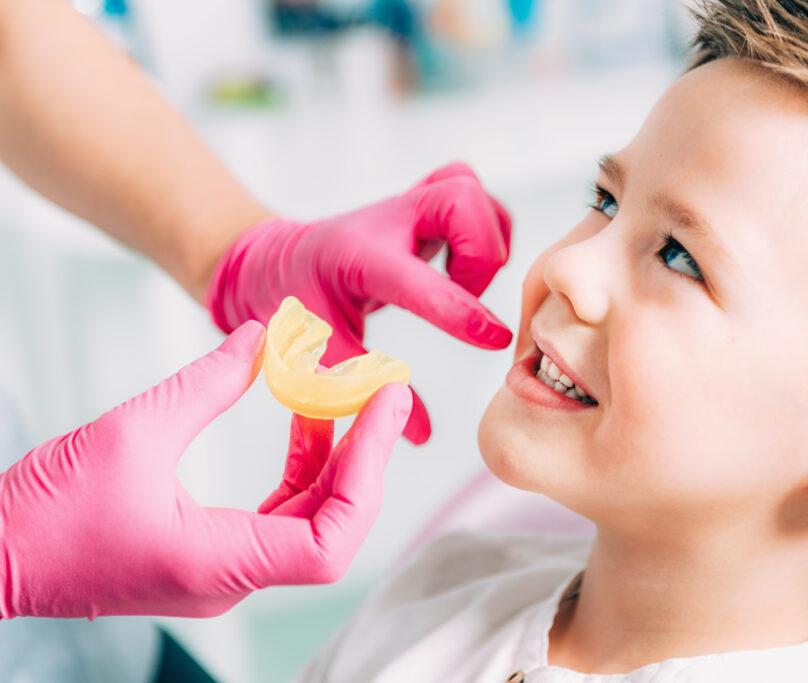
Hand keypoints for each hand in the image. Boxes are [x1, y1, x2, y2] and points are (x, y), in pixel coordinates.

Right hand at [0, 322, 411, 618]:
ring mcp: (223, 569)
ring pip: (308, 518)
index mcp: (220, 563)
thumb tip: (261, 339)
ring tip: (342, 399)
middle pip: (331, 525)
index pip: (331, 538)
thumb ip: (208, 383)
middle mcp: (231, 577)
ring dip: (332, 458)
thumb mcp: (133, 431)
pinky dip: (299, 469)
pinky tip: (302, 423)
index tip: (383, 413)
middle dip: (362, 458)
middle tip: (382, 396)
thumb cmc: (44, 514)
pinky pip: (277, 514)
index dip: (368, 474)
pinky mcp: (209, 553)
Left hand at [205, 162, 513, 444]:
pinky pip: (476, 197)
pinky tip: (465, 267)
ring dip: (487, 243)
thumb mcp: (316, 353)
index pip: (418, 279)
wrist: (274, 259)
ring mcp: (409, 205)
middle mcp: (389, 219)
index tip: (495, 339)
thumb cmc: (294, 302)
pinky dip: (487, 230)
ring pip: (475, 193)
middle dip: (482, 255)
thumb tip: (421, 434)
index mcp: (358, 258)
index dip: (462, 311)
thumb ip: (363, 390)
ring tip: (464, 284)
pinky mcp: (426, 204)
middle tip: (466, 295)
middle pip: (462, 200)